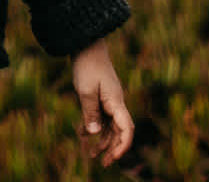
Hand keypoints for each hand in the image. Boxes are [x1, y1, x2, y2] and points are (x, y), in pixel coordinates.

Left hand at [71, 39, 132, 166]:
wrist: (87, 45)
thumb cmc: (87, 66)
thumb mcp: (85, 90)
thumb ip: (90, 112)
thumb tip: (93, 134)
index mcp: (116, 102)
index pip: (126, 129)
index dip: (123, 146)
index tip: (114, 158)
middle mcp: (116, 103)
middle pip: (119, 131)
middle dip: (113, 149)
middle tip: (103, 163)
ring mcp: (110, 100)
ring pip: (110, 126)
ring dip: (103, 141)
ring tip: (92, 155)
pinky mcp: (102, 97)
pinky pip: (101, 117)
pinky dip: (94, 127)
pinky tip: (82, 135)